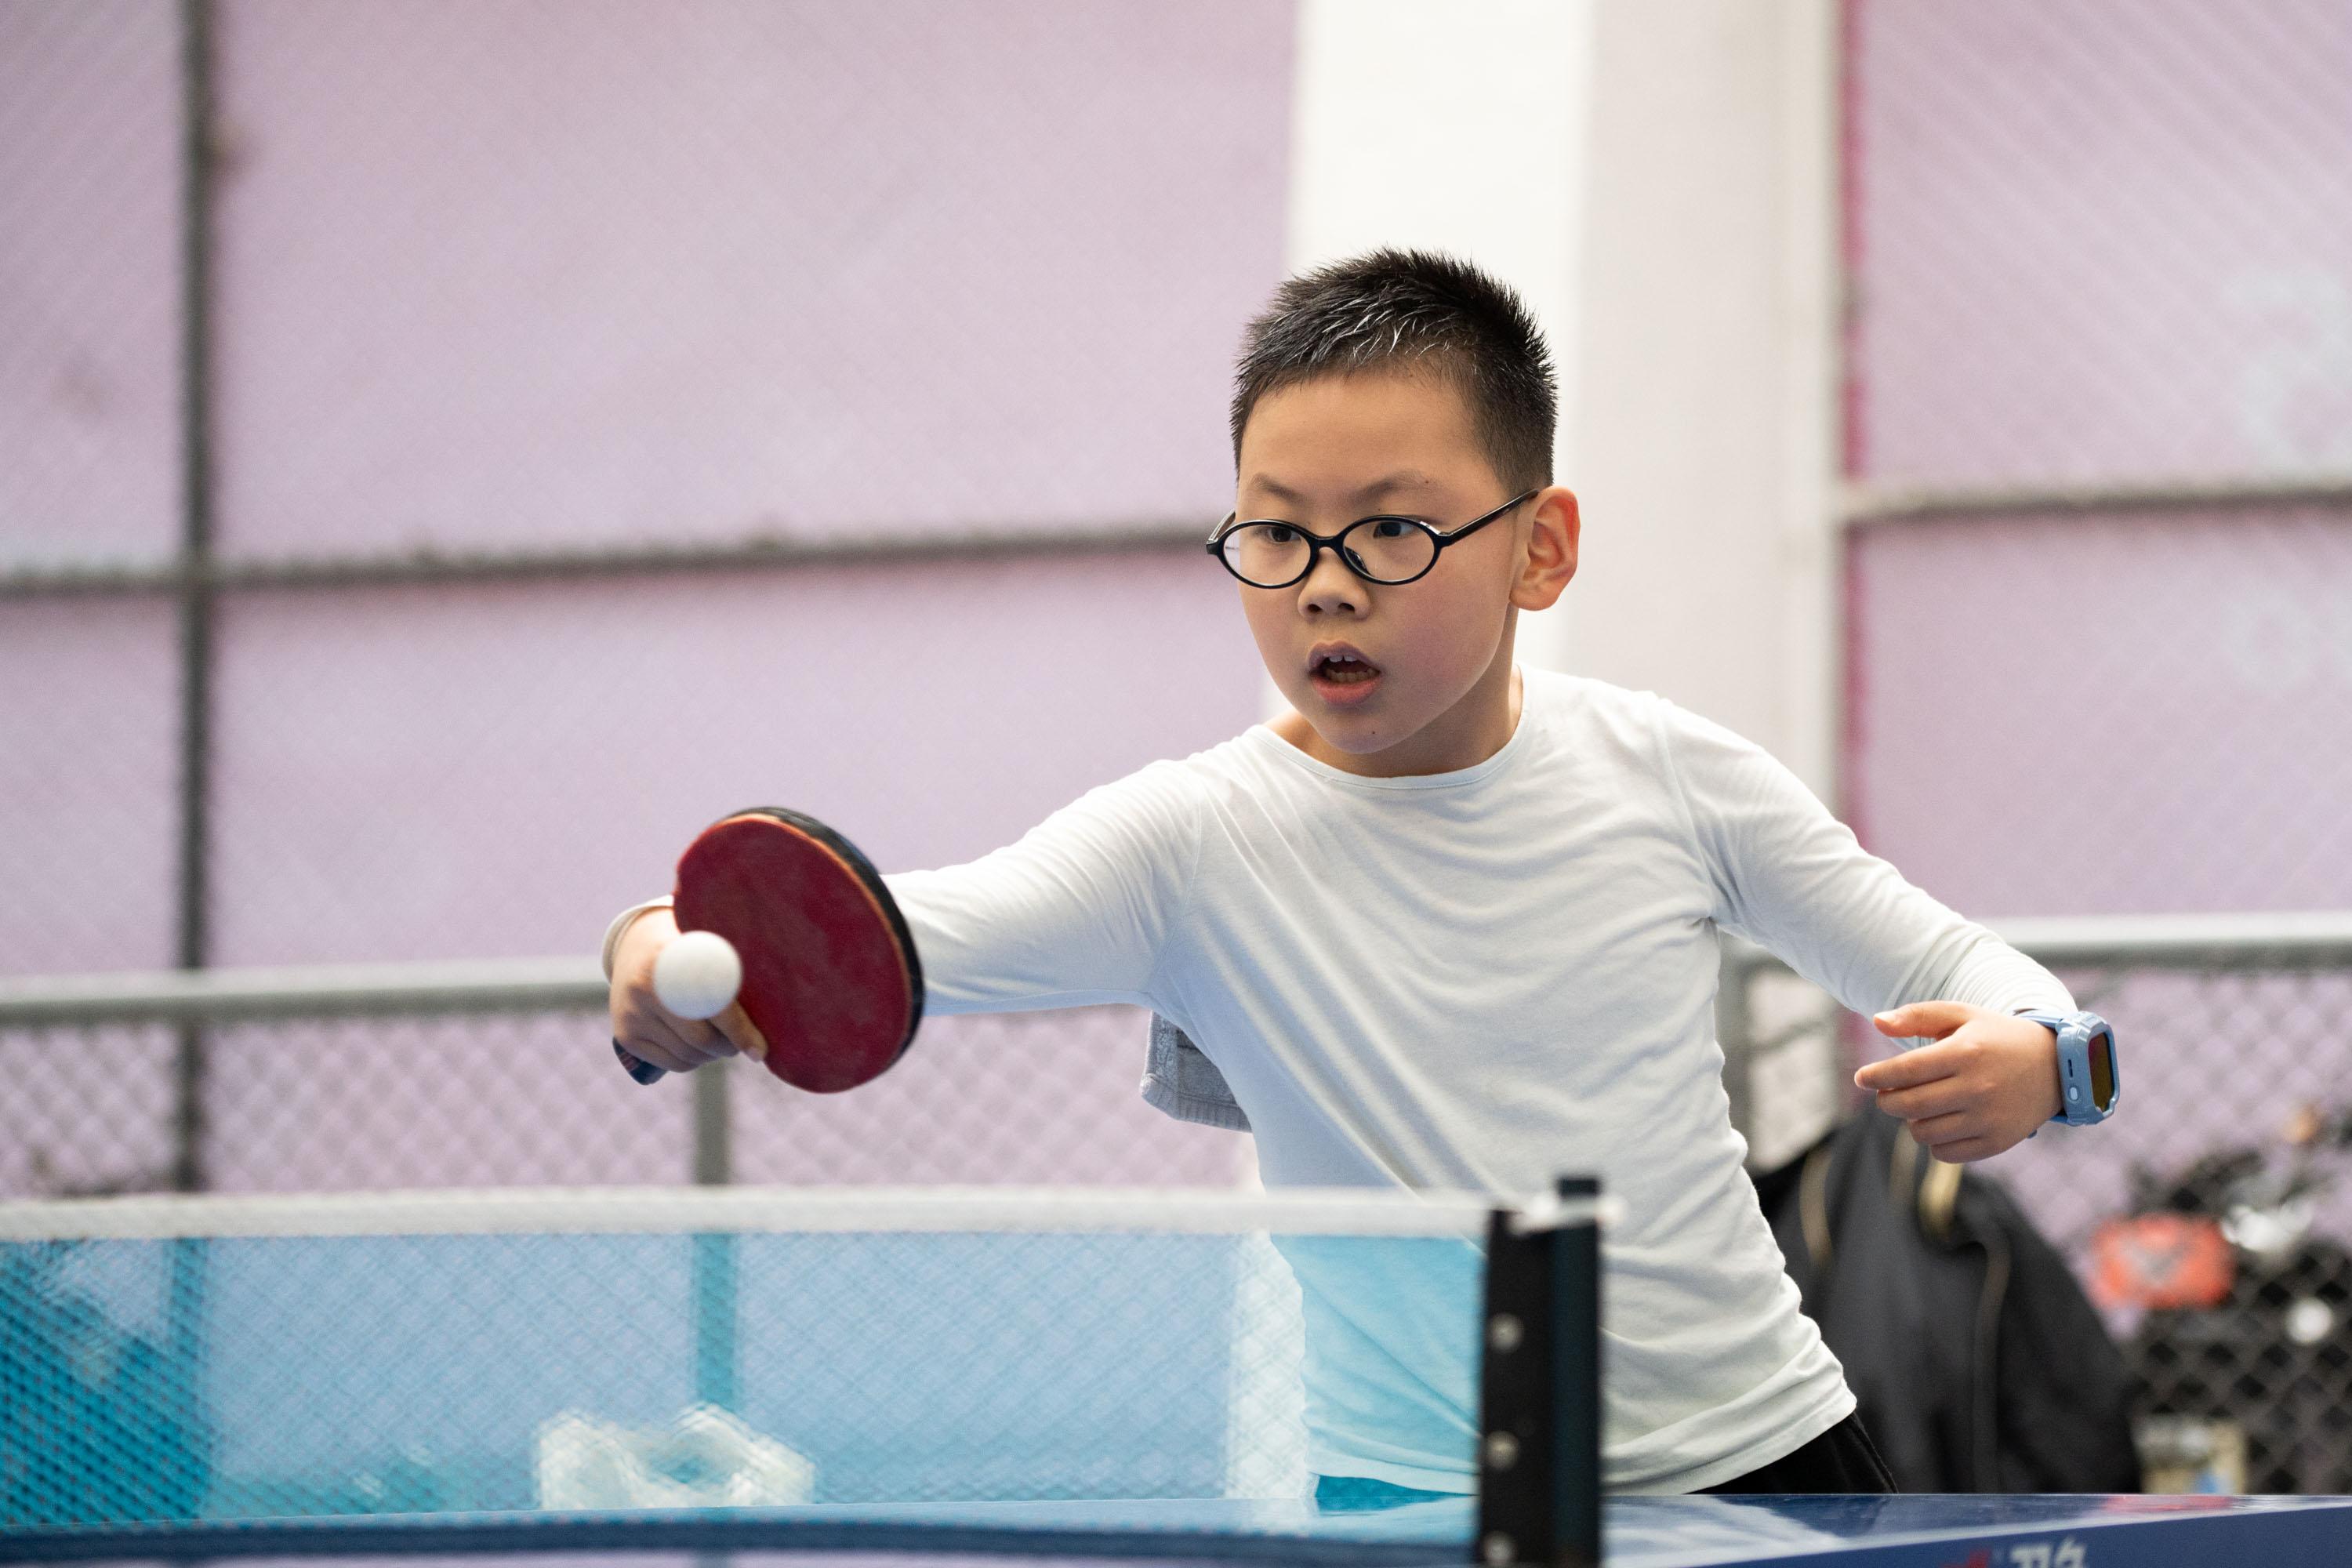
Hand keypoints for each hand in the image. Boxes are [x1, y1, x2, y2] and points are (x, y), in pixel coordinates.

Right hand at [608, 906, 768, 1074]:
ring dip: (714, 1055)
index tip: (760, 1051)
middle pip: (700, 1038)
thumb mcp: (710, 945)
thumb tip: (788, 1004)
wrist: (637, 946)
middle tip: (746, 1042)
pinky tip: (700, 1046)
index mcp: (669, 959)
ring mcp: (630, 1014)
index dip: (739, 1029)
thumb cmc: (691, 947)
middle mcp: (643, 988)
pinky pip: (673, 1063)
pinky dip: (694, 1061)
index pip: (710, 1005)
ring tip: (723, 1040)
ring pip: (688, 1056)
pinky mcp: (625, 1035)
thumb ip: (735, 969)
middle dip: (729, 1046)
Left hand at [1853, 1001, 2060, 1163]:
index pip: (1904, 1071)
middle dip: (1886, 1100)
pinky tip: (1941, 1122)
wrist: (2055, 1067)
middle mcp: (1977, 1088)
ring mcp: (1989, 1118)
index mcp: (1965, 1053)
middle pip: (1907, 1106)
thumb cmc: (1996, 1037)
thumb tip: (1876, 1022)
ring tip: (1920, 1105)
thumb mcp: (1961, 1015)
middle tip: (1887, 1093)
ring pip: (1922, 1133)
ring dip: (1911, 1121)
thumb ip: (1917, 1016)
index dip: (1875, 1076)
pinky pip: (1945, 1153)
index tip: (1862, 1078)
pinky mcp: (1997, 1142)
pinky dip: (1934, 1141)